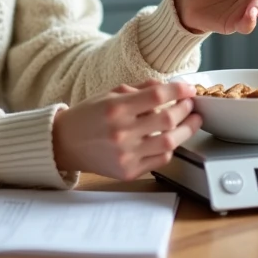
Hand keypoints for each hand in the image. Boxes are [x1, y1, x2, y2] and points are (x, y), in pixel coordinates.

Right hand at [52, 81, 201, 180]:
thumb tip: (169, 86)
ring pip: (170, 142)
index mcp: (116, 108)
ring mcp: (126, 154)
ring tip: (192, 121)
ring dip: (187, 129)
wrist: (65, 144)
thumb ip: (140, 89)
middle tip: (191, 104)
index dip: (178, 90)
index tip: (189, 88)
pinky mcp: (128, 171)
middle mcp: (121, 132)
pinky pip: (160, 160)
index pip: (157, 95)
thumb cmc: (88, 116)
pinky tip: (172, 139)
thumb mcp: (110, 94)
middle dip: (186, 109)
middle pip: (168, 119)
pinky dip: (170, 147)